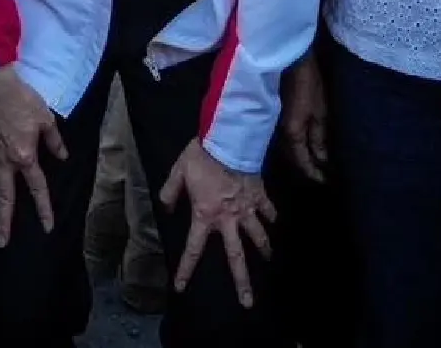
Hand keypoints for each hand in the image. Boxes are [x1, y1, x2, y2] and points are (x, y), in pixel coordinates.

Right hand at [0, 66, 66, 245]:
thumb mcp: (45, 118)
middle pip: (5, 198)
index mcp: (24, 157)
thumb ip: (54, 141)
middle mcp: (4, 162)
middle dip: (4, 223)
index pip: (37, 188)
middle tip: (2, 243)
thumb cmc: (22, 99)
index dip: (43, 208)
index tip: (47, 227)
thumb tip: (62, 157)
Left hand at [159, 139, 274, 307]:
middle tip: (247, 302)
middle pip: (236, 257)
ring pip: (259, 237)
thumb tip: (165, 208)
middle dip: (242, 281)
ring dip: (264, 250)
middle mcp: (228, 219)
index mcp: (205, 216)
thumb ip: (170, 192)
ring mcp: (247, 209)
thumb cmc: (201, 156)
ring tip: (269, 261)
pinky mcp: (260, 196)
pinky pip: (269, 210)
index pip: (193, 249)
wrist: (229, 140)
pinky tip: (275, 222)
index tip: (181, 288)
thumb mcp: (178, 172)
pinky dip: (272, 216)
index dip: (186, 269)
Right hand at [280, 51, 327, 181]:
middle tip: (324, 174)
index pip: (303, 163)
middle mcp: (282, 133)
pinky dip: (299, 146)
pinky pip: (289, 138)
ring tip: (318, 162)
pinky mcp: (280, 116)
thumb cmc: (308, 84)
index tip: (327, 182)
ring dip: (303, 157)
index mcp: (292, 134)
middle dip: (308, 168)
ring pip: (291, 149)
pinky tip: (308, 144)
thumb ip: (319, 137)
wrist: (290, 60)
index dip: (314, 174)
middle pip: (295, 159)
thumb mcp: (319, 112)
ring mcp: (279, 124)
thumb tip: (322, 160)